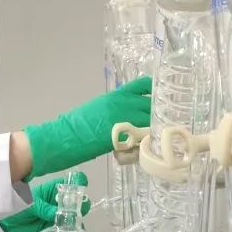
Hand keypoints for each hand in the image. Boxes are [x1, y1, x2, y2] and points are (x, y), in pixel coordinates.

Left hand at [0, 172, 89, 231]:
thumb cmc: (18, 209)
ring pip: (76, 218)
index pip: (72, 182)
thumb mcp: (32, 206)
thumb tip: (61, 214)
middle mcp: (60, 202)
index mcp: (54, 189)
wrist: (8, 227)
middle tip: (74, 214)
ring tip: (70, 229)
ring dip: (76, 224)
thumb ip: (46, 209)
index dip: (79, 184)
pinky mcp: (56, 229)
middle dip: (81, 207)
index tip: (79, 193)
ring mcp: (59, 216)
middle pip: (79, 201)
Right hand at [22, 76, 151, 179]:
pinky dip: (149, 140)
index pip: (144, 85)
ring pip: (152, 121)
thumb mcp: (99, 107)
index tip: (162, 96)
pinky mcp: (126, 135)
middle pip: (153, 105)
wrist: (66, 136)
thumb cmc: (79, 124)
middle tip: (165, 122)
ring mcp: (126, 119)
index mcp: (117, 95)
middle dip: (160, 113)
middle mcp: (124, 103)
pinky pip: (144, 136)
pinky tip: (150, 146)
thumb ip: (117, 108)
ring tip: (160, 136)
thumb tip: (129, 114)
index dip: (155, 89)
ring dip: (157, 128)